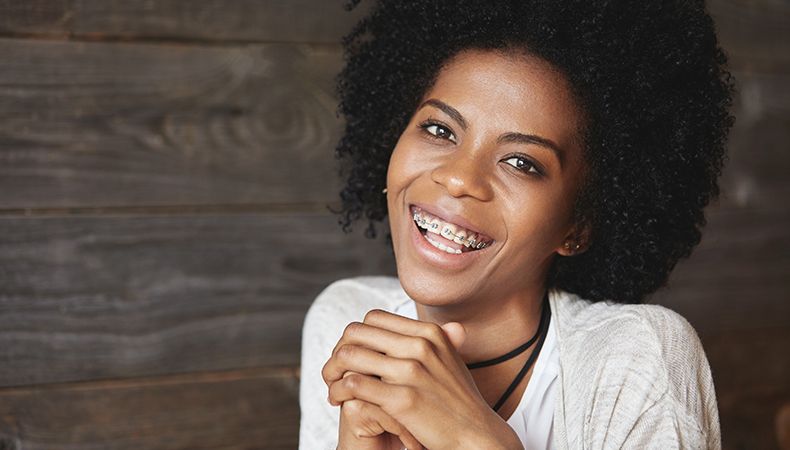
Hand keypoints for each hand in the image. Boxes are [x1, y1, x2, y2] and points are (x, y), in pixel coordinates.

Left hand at [323, 310, 522, 449]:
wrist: (476, 435)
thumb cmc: (458, 402)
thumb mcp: (449, 360)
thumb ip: (428, 341)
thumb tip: (405, 328)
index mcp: (429, 333)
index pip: (374, 318)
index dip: (355, 335)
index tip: (350, 354)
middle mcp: (420, 346)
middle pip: (356, 333)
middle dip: (338, 350)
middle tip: (334, 371)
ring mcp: (411, 371)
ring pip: (349, 356)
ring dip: (332, 371)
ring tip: (333, 387)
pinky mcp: (402, 399)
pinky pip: (354, 384)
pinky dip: (339, 390)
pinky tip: (340, 401)